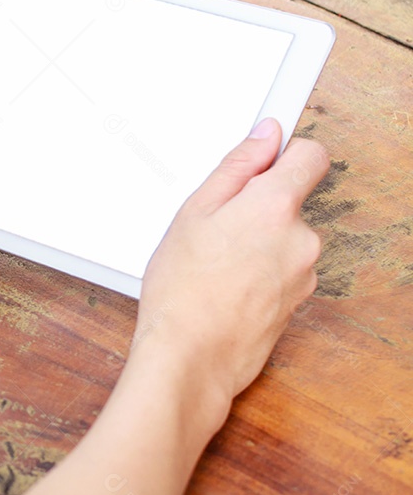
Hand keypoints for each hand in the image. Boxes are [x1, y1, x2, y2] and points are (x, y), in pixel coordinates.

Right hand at [133, 117, 328, 416]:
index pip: (311, 156)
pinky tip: (224, 287)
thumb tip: (265, 137)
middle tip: (212, 229)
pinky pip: (281, 272)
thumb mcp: (193, 213)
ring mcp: (304, 274)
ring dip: (256, 245)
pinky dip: (258, 274)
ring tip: (213, 265)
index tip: (260, 164)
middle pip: (290, 203)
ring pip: (284, 240)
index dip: (284, 155)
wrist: (191, 357)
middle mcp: (302, 238)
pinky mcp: (298, 302)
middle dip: (257, 209)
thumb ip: (236, 168)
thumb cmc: (183, 291)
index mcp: (276, 206)